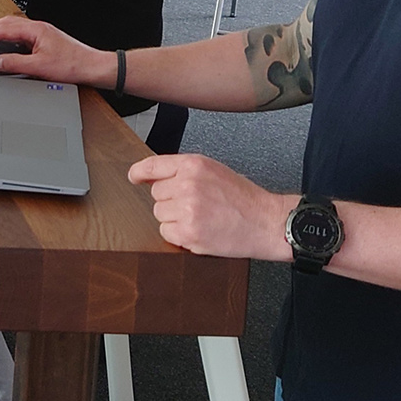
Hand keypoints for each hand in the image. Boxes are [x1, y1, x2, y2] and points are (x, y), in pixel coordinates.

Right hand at [0, 16, 102, 80]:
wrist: (91, 67)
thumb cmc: (72, 65)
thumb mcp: (39, 67)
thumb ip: (15, 63)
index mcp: (35, 30)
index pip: (3, 30)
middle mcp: (37, 27)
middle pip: (5, 23)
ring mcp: (41, 32)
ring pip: (12, 26)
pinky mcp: (44, 39)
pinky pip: (19, 33)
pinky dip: (6, 36)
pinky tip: (4, 44)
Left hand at [128, 155, 295, 260]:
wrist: (266, 222)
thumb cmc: (244, 199)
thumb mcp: (214, 171)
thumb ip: (184, 171)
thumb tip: (153, 177)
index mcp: (194, 165)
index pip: (153, 165)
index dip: (139, 172)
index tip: (134, 177)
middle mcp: (188, 184)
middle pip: (156, 194)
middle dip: (170, 201)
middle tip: (196, 206)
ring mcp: (187, 208)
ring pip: (160, 214)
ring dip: (174, 219)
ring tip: (201, 218)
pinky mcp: (189, 232)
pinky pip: (166, 232)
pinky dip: (179, 235)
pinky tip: (199, 230)